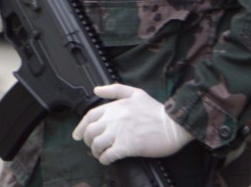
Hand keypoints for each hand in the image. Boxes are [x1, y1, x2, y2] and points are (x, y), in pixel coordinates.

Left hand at [72, 84, 193, 164]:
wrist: (174, 124)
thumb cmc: (156, 110)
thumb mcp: (136, 93)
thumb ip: (115, 90)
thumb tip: (96, 89)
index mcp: (115, 106)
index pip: (90, 116)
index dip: (81, 127)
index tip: (77, 135)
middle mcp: (114, 119)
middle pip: (90, 131)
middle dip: (88, 141)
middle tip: (92, 146)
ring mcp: (120, 133)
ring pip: (97, 144)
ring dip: (96, 151)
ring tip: (100, 154)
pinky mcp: (127, 146)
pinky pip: (108, 155)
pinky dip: (104, 159)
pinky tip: (107, 160)